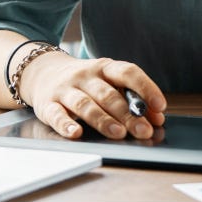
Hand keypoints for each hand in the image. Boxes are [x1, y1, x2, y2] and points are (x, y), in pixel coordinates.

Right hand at [19, 53, 166, 139]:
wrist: (42, 72)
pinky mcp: (47, 104)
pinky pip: (56, 115)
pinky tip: (76, 133)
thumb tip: (157, 118)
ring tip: (119, 133)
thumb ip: (132, 98)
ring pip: (85, 104)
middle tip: (144, 130)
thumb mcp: (108, 82)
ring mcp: (65, 89)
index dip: (146, 87)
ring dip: (103, 120)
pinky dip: (66, 125)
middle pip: (108, 94)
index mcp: (105, 67)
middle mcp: (85, 76)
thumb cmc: (85, 82)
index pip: (128, 72)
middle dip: (128, 114)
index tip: (160, 105)